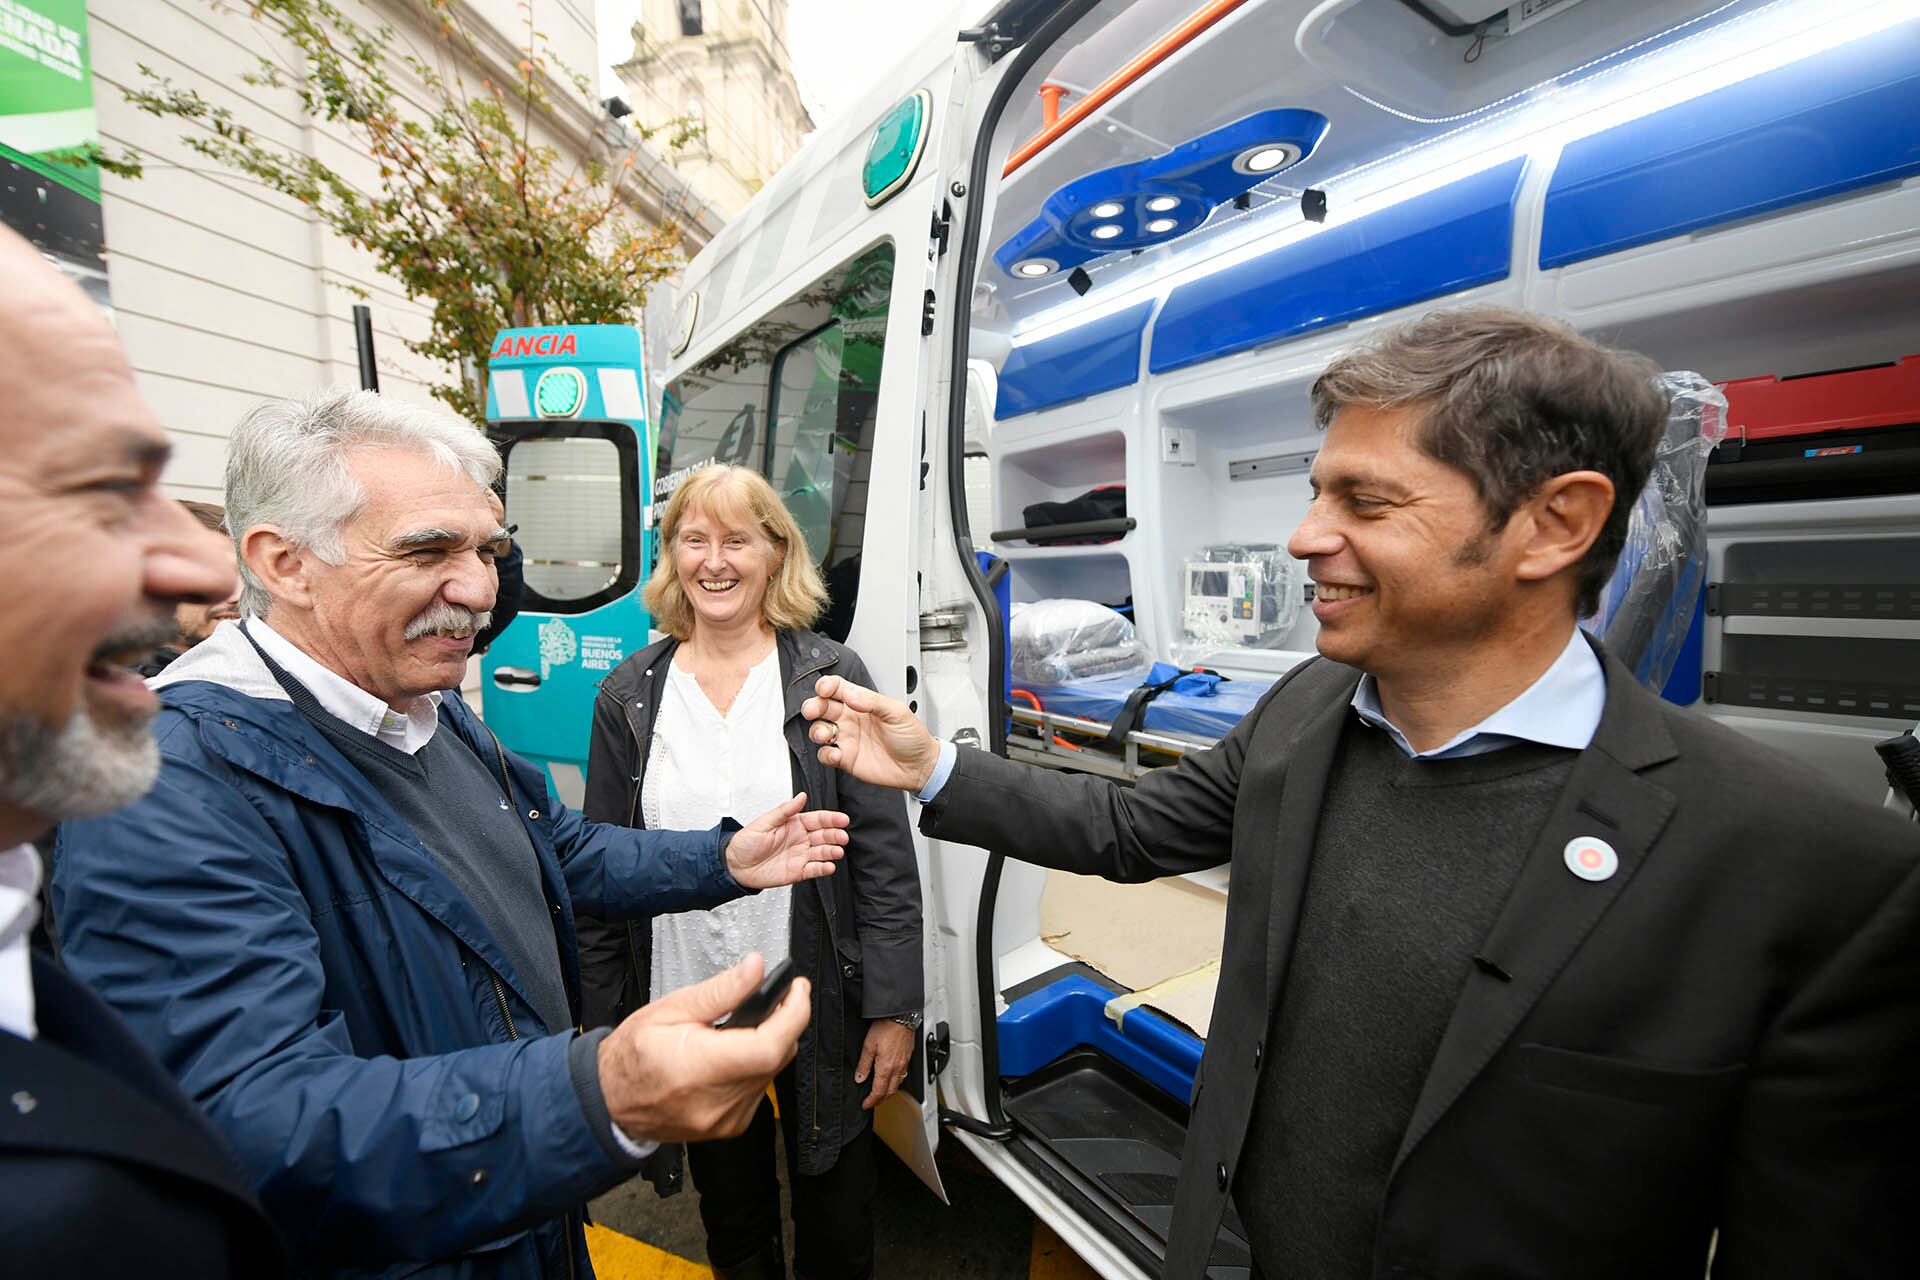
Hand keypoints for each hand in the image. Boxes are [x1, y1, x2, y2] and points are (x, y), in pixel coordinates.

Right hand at [598, 953, 809, 1143]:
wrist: (610, 1100)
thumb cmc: (632, 1056)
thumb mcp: (671, 1009)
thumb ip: (721, 991)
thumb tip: (755, 968)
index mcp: (699, 1068)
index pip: (769, 1046)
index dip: (794, 1014)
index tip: (797, 990)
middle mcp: (716, 1101)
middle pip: (777, 1057)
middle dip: (785, 1023)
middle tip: (779, 998)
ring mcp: (726, 1120)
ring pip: (772, 1073)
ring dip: (771, 1044)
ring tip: (751, 1024)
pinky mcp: (730, 1126)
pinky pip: (760, 1089)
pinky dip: (757, 1066)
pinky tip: (738, 1053)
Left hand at [725, 793, 847, 888]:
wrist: (735, 865)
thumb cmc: (746, 842)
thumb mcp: (765, 821)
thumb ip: (785, 810)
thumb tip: (801, 796)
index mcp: (794, 824)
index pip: (818, 819)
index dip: (831, 819)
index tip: (842, 819)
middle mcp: (800, 839)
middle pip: (824, 836)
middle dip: (835, 835)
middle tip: (842, 836)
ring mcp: (800, 855)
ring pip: (822, 852)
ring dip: (832, 852)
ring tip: (837, 852)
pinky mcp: (798, 871)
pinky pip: (814, 869)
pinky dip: (823, 868)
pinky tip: (829, 866)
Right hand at [802, 675, 939, 793]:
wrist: (919, 766)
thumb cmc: (912, 737)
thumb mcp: (897, 712)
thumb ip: (872, 702)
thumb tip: (851, 695)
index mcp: (862, 703)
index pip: (838, 688)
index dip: (827, 685)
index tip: (824, 689)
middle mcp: (851, 719)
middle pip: (822, 707)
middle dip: (813, 706)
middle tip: (813, 710)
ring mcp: (847, 739)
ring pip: (819, 730)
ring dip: (817, 731)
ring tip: (825, 735)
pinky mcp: (846, 759)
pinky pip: (826, 755)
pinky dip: (826, 754)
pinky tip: (837, 754)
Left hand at [856, 1019, 915, 1110]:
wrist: (901, 1017)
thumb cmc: (886, 1027)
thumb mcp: (868, 1046)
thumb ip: (864, 1064)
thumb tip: (860, 1078)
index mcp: (886, 1068)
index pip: (878, 1092)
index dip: (871, 1101)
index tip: (866, 1104)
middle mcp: (897, 1068)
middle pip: (890, 1092)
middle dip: (880, 1100)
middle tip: (872, 1102)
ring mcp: (904, 1063)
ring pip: (898, 1085)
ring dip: (889, 1092)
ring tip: (881, 1093)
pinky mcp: (908, 1057)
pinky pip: (903, 1076)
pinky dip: (897, 1082)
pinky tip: (893, 1078)